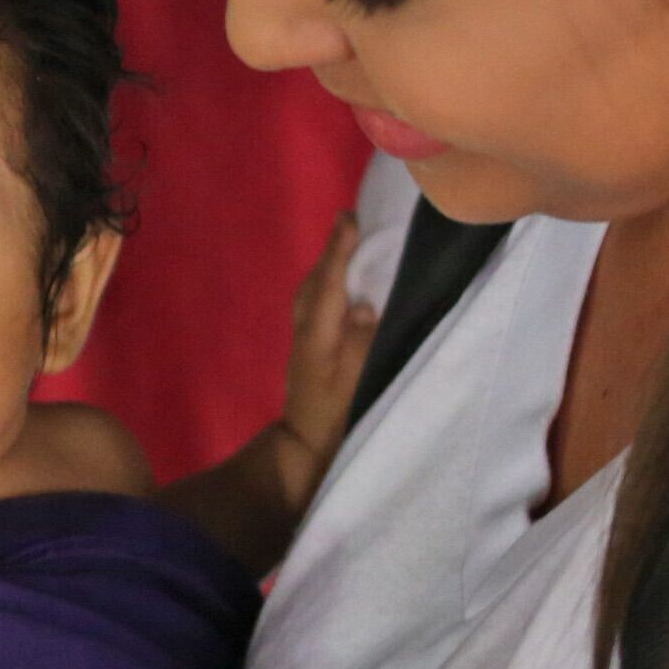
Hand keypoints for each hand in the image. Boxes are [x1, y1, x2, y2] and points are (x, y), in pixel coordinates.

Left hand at [277, 210, 379, 504]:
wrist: (302, 450)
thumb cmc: (334, 418)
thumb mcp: (353, 383)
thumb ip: (360, 343)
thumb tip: (366, 305)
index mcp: (318, 334)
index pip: (328, 283)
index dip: (339, 250)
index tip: (349, 218)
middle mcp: (306, 330)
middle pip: (315, 281)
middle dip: (333, 251)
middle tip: (353, 223)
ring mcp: (303, 340)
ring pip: (312, 292)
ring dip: (329, 268)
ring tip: (350, 249)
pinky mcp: (307, 351)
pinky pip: (315, 305)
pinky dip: (327, 288)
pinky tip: (342, 290)